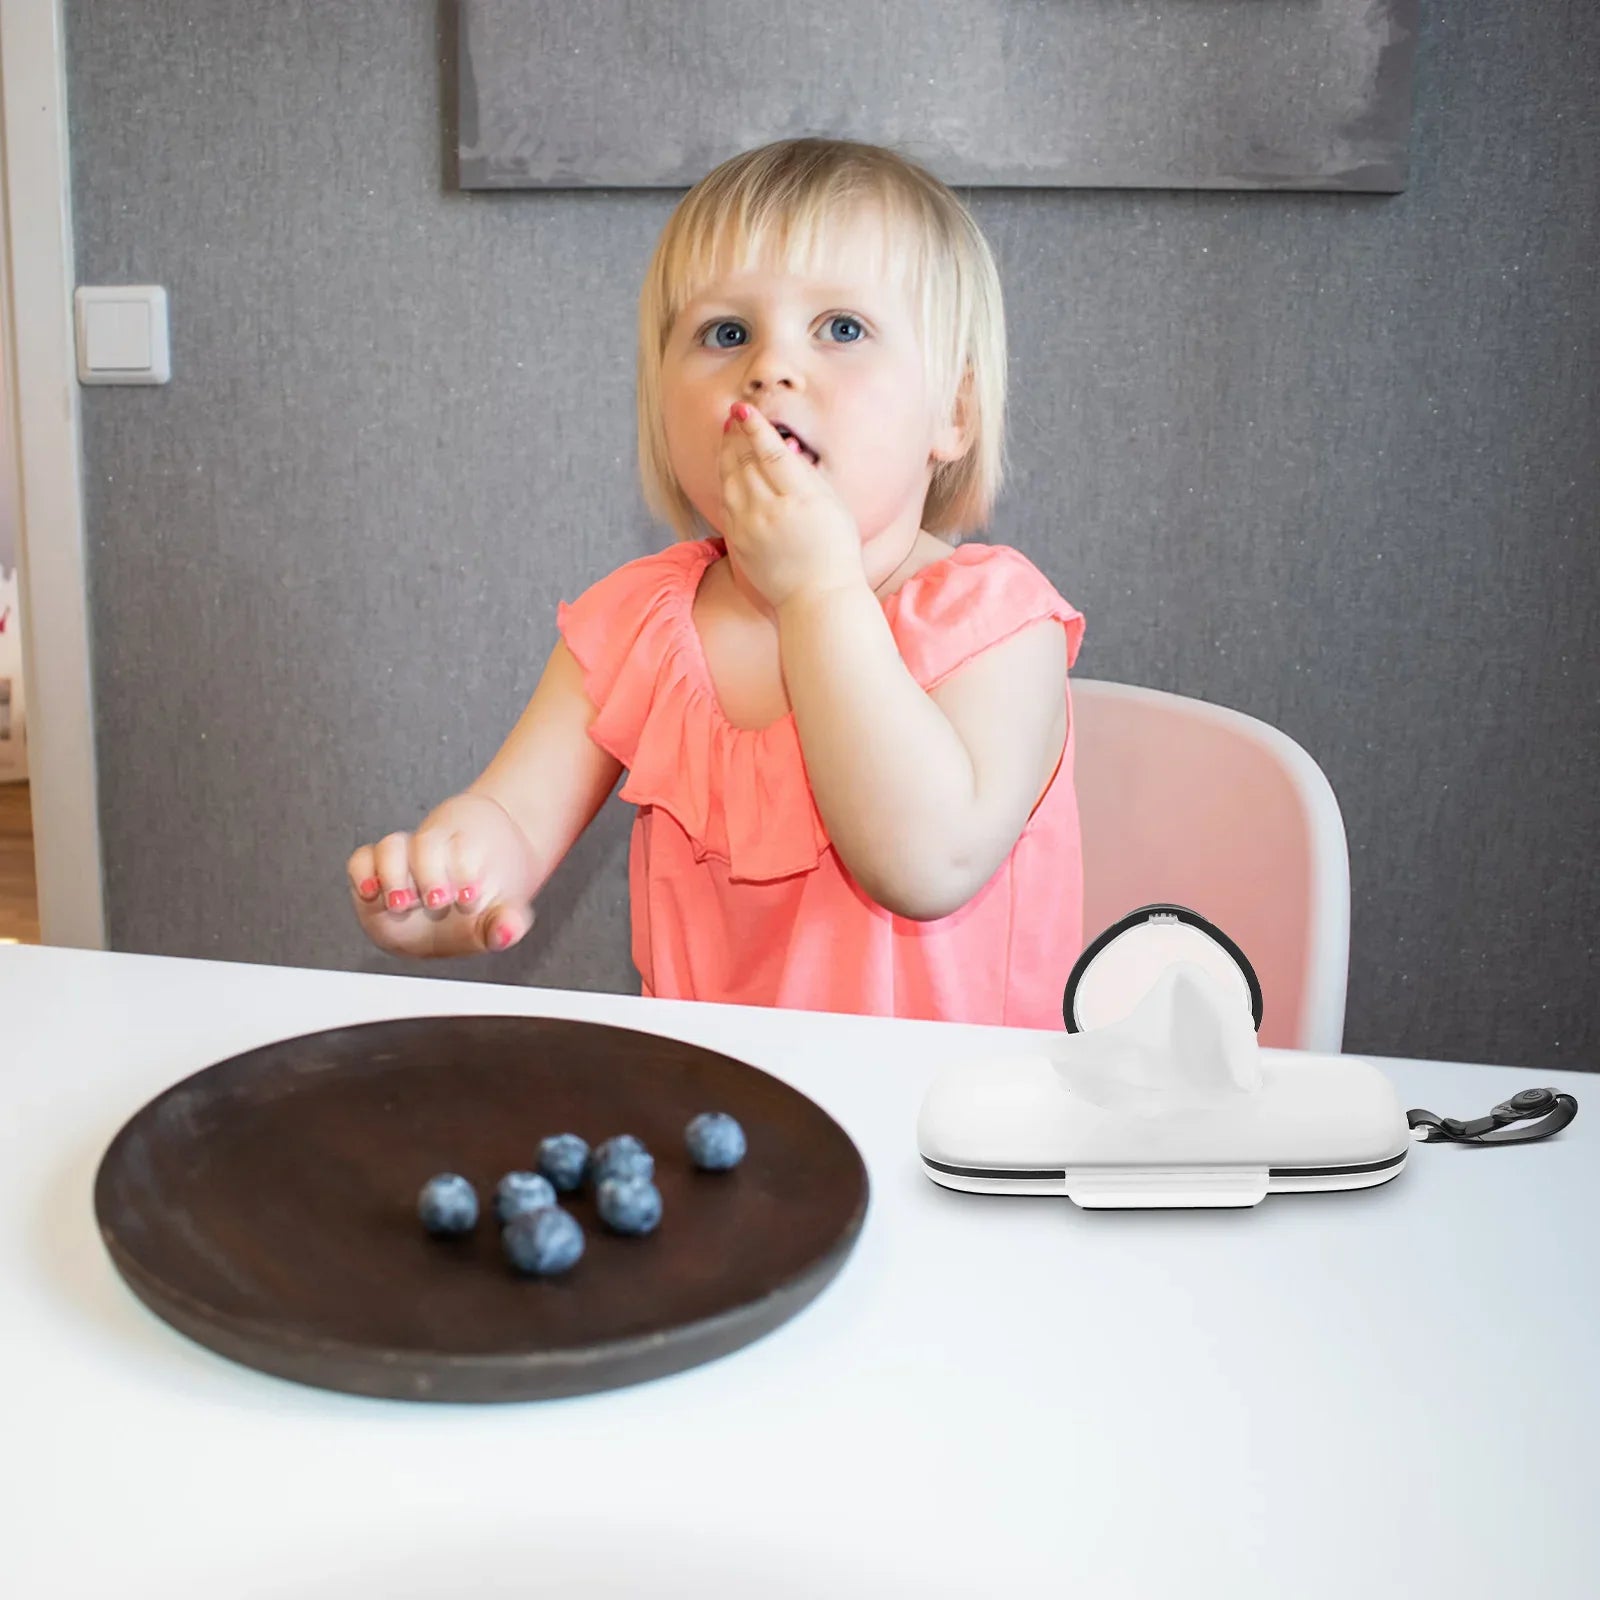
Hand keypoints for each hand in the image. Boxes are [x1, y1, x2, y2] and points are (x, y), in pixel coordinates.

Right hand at [346, 791, 539, 957]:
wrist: (463, 887)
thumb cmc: (482, 898)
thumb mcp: (500, 913)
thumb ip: (506, 923)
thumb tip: (507, 933)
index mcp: (469, 856)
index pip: (466, 851)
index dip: (466, 872)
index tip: (471, 898)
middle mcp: (434, 854)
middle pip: (426, 846)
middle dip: (430, 875)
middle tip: (438, 900)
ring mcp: (404, 861)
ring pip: (393, 847)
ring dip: (395, 874)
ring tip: (403, 902)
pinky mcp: (376, 873)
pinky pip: (362, 861)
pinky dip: (363, 872)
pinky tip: (370, 892)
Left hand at [718, 401, 864, 609]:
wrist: (817, 598)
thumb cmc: (835, 551)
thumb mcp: (834, 507)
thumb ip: (808, 475)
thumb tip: (784, 447)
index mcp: (799, 500)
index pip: (769, 454)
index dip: (755, 428)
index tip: (744, 409)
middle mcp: (769, 512)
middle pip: (744, 463)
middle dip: (736, 435)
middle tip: (731, 415)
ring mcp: (749, 529)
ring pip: (729, 481)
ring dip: (726, 454)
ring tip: (727, 434)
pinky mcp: (738, 543)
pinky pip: (726, 503)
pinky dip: (725, 481)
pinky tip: (727, 468)